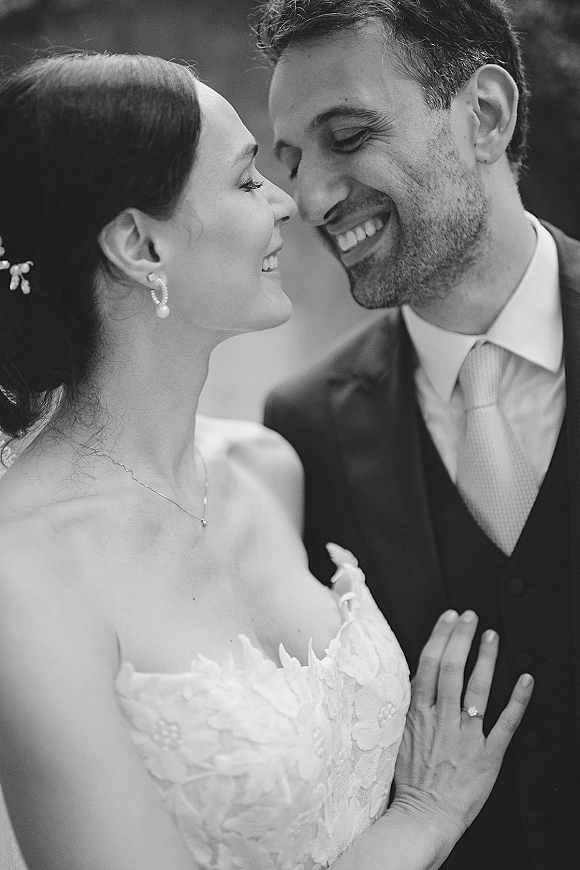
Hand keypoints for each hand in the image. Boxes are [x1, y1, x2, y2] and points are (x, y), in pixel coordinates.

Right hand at [392, 610, 532, 845]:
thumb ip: (409, 708)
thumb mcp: (397, 736)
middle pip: (452, 668)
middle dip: (462, 637)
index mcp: (418, 714)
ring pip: (477, 688)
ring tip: (492, 635)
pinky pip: (505, 723)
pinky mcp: (487, 756)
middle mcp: (442, 720)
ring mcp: (466, 736)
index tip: (448, 618)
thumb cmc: (410, 781)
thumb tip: (415, 679)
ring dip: (486, 658)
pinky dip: (517, 700)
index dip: (440, 637)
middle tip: (470, 615)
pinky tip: (526, 680)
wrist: (423, 816)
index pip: (429, 665)